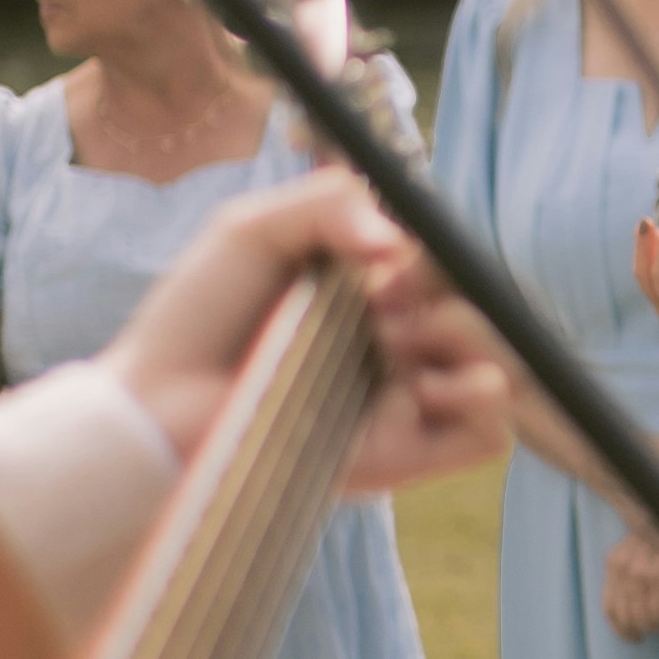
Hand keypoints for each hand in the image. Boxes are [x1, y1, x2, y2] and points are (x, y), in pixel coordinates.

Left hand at [102, 170, 507, 498]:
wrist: (156, 405)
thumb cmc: (195, 317)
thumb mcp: (253, 230)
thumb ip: (327, 203)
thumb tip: (399, 239)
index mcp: (370, 292)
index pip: (447, 264)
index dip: (434, 255)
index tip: (384, 258)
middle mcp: (398, 345)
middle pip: (483, 307)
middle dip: (444, 292)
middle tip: (381, 300)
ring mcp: (407, 401)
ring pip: (502, 362)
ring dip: (465, 337)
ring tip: (393, 341)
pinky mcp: (407, 454)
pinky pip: (489, 430)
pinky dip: (480, 397)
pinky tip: (420, 385)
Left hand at [600, 526, 658, 637]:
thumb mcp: (641, 555)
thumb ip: (631, 579)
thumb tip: (633, 619)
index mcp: (614, 561)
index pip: (609, 607)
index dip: (622, 629)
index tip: (635, 638)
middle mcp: (622, 566)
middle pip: (627, 616)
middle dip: (645, 629)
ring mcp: (640, 571)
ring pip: (645, 617)